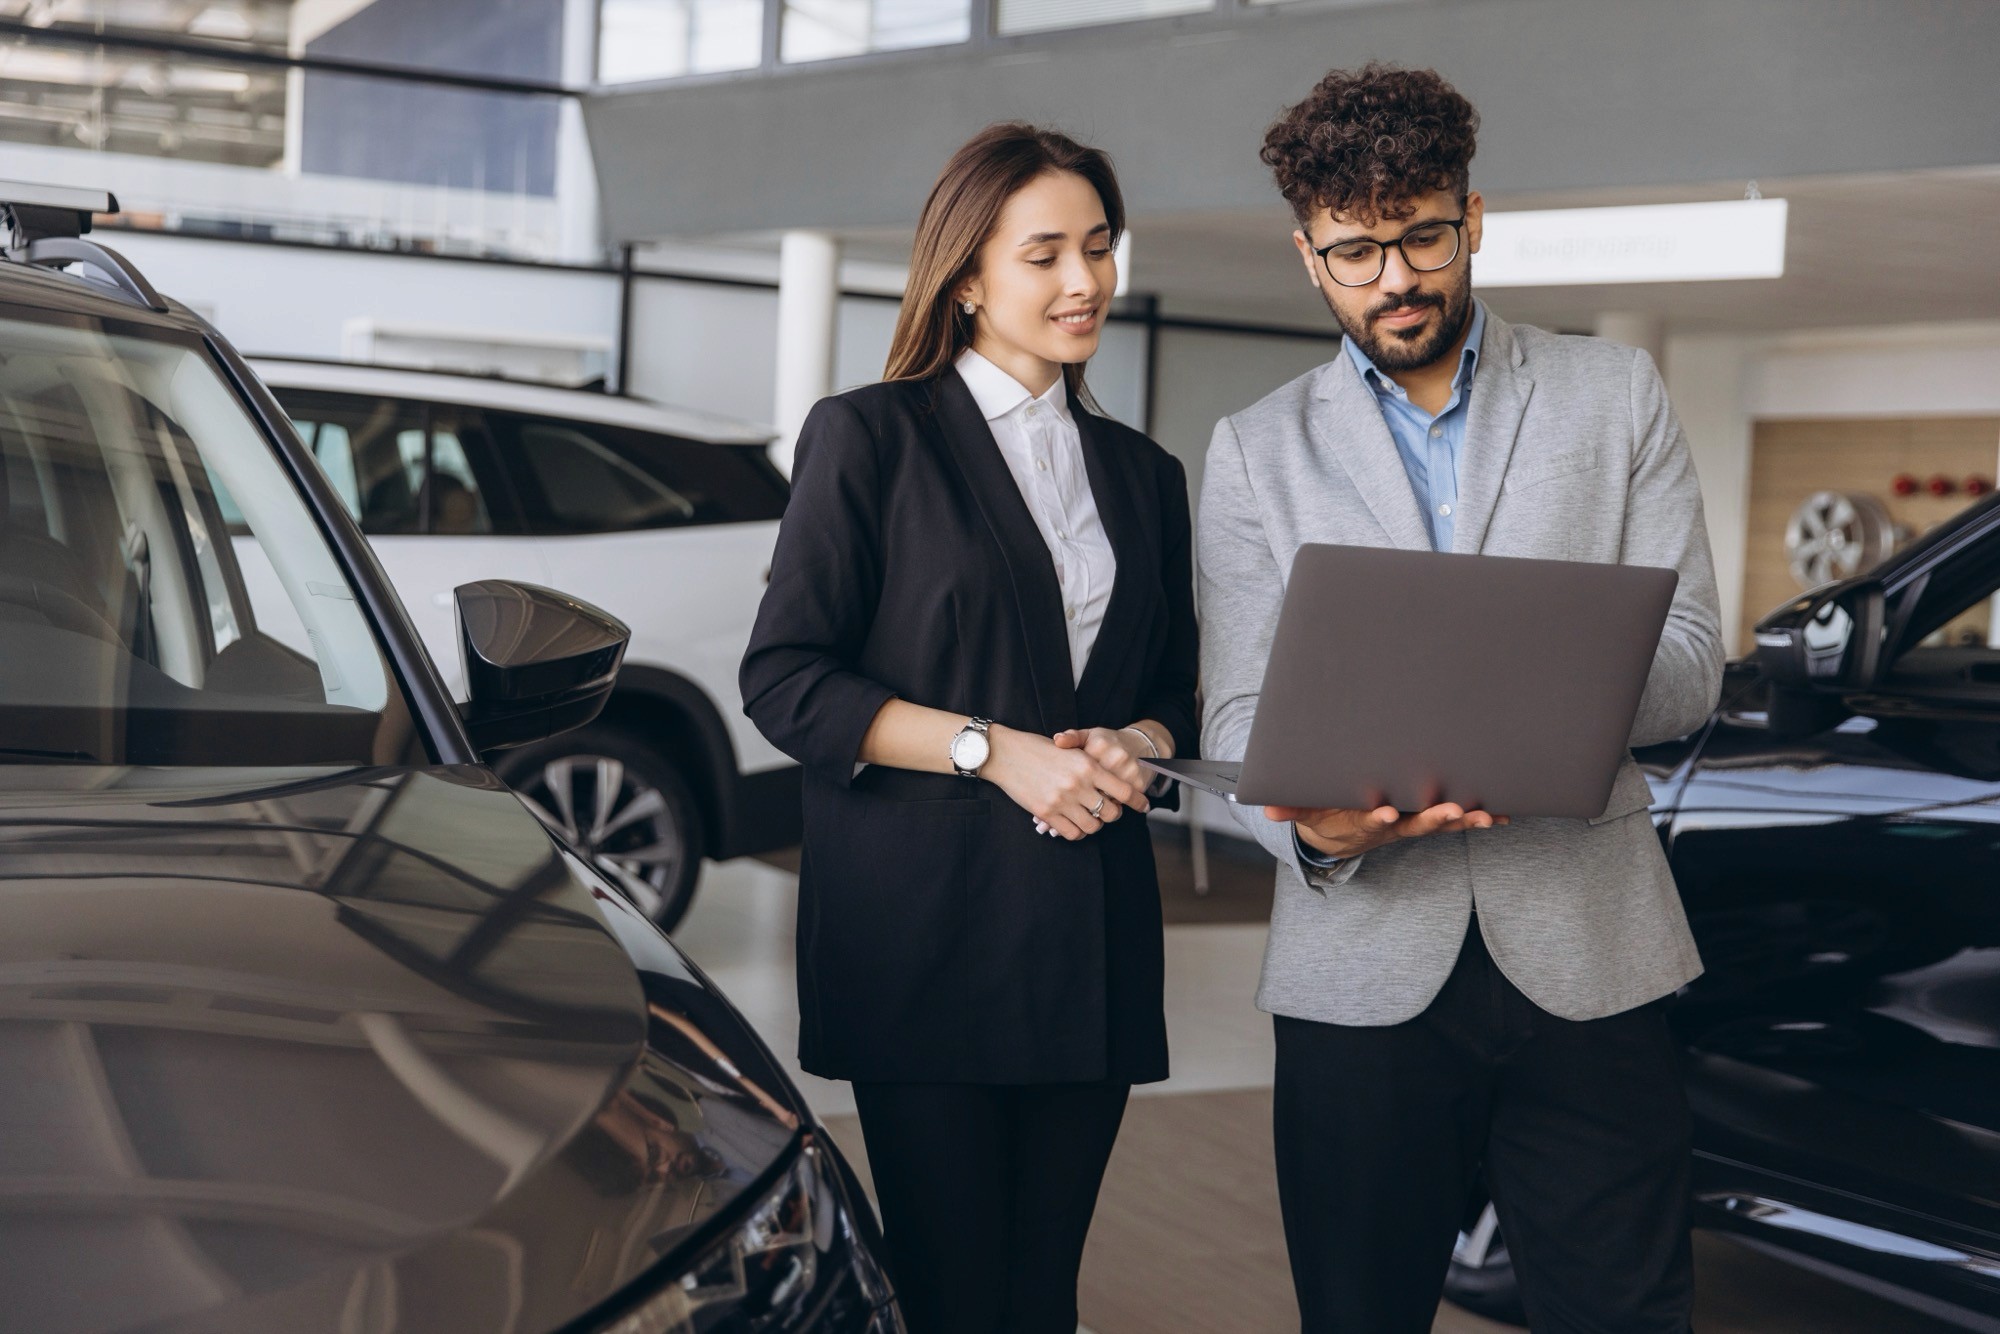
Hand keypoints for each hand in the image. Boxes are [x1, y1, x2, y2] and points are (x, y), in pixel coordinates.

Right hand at [983, 725, 1145, 840]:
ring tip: (1089, 817)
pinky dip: (1077, 832)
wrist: (1005, 753)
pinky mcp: (1046, 813)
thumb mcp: (1070, 749)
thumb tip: (1113, 785)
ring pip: (1093, 826)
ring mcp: (1062, 801)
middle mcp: (1078, 784)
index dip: (1137, 800)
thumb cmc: (1037, 748)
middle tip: (1109, 810)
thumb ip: (1091, 767)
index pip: (1124, 789)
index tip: (1143, 805)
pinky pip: (1072, 833)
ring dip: (1095, 824)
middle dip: (1113, 814)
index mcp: (1087, 765)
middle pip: (1111, 813)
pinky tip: (1074, 824)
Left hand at [1052, 727, 1154, 816]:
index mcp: (1099, 746)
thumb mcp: (1089, 735)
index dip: (1073, 781)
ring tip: (1095, 797)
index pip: (1080, 772)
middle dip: (1085, 795)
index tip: (1069, 784)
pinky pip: (1120, 802)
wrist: (1141, 744)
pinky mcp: (1139, 784)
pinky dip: (1113, 803)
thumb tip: (1057, 740)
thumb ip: (1072, 738)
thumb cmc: (1109, 743)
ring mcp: (1129, 771)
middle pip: (1093, 788)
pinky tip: (1111, 797)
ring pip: (1107, 799)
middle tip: (1080, 795)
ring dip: (1100, 801)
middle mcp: (1115, 757)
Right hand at [1263, 802, 1509, 860]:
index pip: (1373, 821)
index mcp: (1365, 821)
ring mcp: (1414, 822)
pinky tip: (1504, 813)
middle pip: (1418, 824)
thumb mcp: (1305, 811)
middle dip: (1436, 818)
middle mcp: (1395, 825)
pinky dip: (1479, 817)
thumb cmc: (1326, 813)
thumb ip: (1290, 807)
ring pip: (1443, 823)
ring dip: (1466, 820)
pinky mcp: (1428, 816)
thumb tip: (1266, 808)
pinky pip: (1457, 819)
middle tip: (1455, 811)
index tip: (1387, 813)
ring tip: (1489, 815)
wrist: (1342, 833)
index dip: (1380, 819)